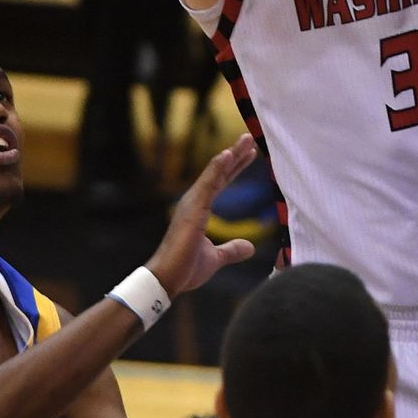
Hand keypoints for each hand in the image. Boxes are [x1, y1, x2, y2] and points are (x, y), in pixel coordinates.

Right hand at [146, 134, 259, 296]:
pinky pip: (208, 185)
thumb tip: (250, 247)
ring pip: (214, 174)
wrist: (167, 280)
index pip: (221, 182)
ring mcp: (192, 205)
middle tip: (249, 138)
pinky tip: (227, 155)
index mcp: (199, 210)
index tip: (248, 153)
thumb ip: (232, 250)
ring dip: (230, 156)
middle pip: (219, 173)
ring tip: (244, 140)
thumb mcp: (216, 257)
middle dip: (235, 155)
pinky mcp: (192, 211)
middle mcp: (195, 202)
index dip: (234, 167)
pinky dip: (217, 169)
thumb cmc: (185, 269)